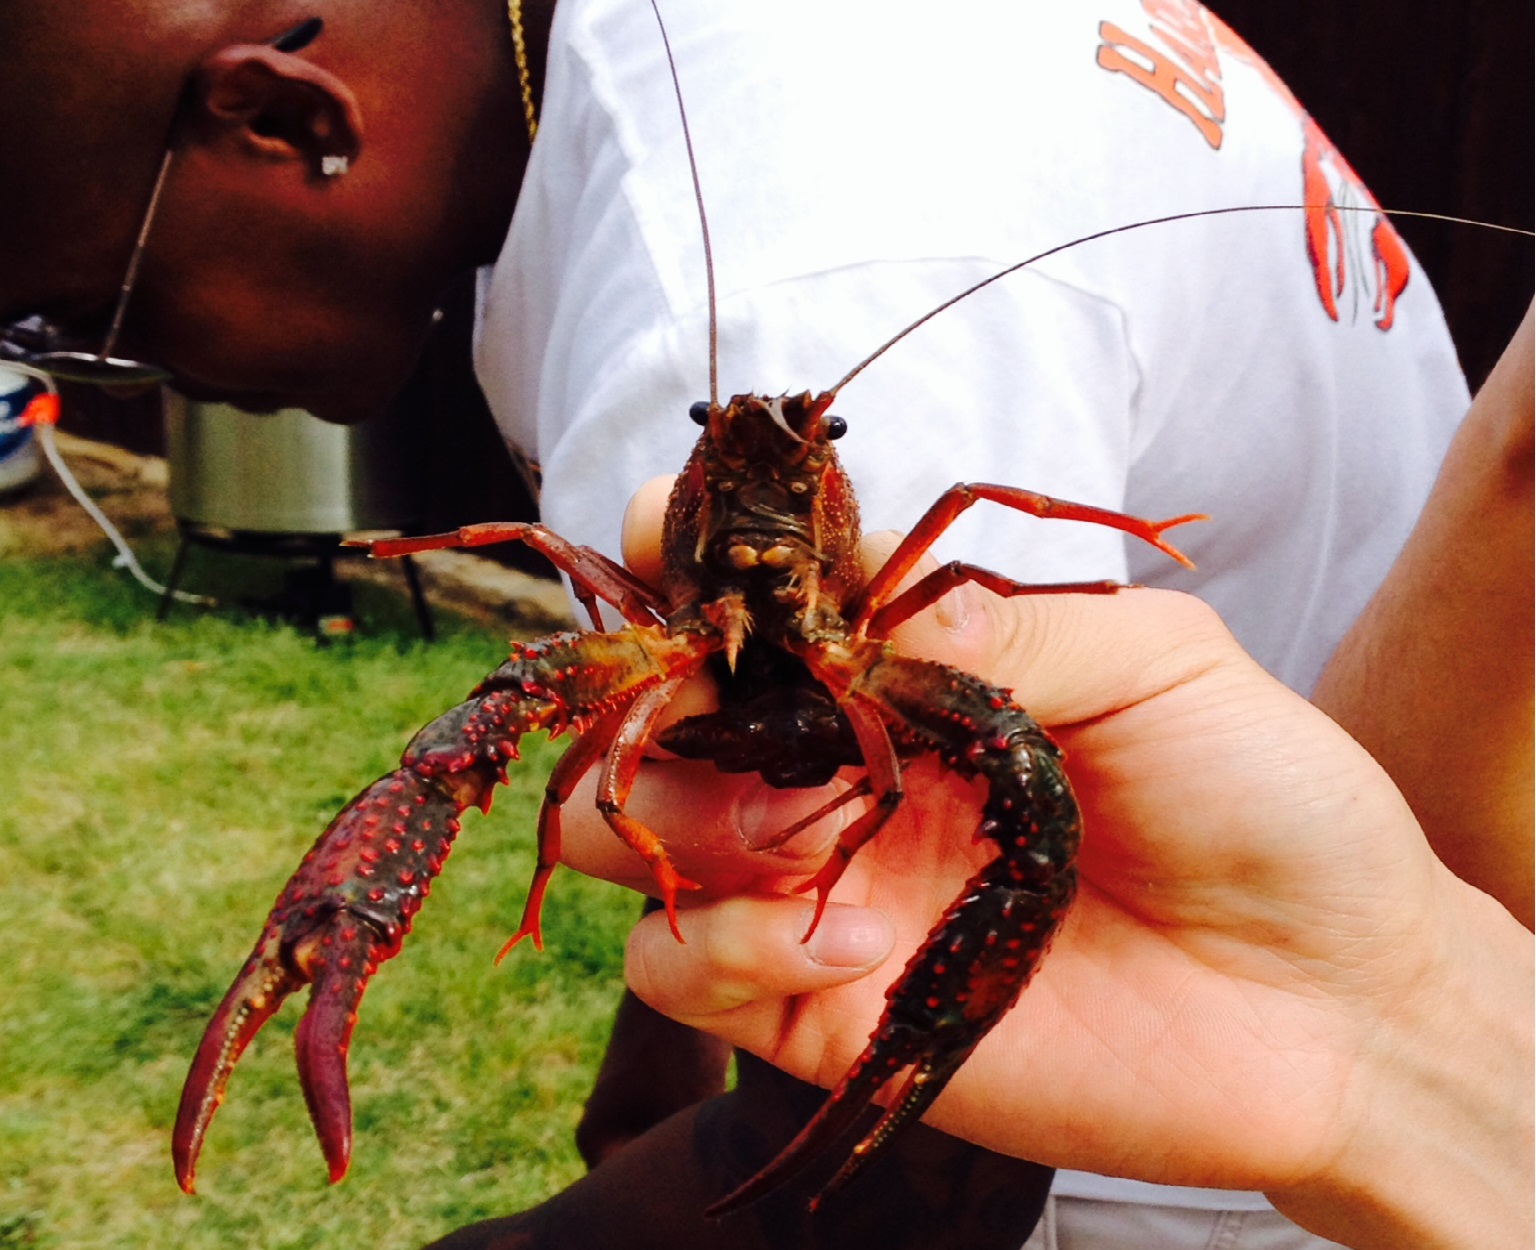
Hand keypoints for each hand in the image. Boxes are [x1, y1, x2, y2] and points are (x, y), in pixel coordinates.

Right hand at [555, 479, 1532, 1249]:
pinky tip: (849, 938)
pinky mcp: (822, 1010)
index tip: (668, 531)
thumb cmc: (1263, 799)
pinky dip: (727, 943)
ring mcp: (826, 888)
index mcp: (911, 672)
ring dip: (680, 816)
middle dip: (655, 695)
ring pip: (639, 837)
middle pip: (662, 717)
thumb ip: (1007, 621)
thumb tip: (864, 609)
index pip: (758, 603)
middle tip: (718, 700)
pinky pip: (685, 972)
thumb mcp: (1160, 661)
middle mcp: (845, 768)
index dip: (693, 556)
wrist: (1330, 1000)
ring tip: (794, 828)